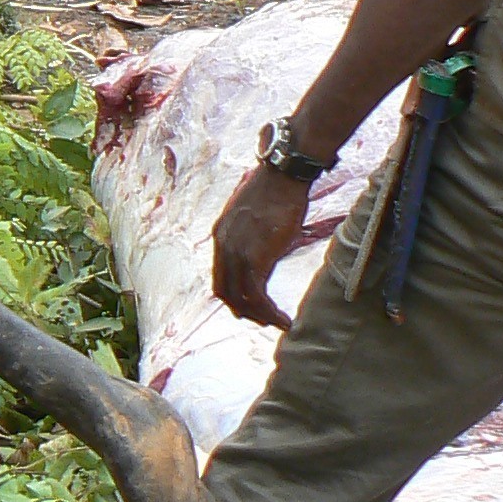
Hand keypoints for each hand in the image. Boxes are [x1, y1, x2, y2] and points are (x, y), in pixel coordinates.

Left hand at [211, 166, 312, 330]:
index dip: (233, 297)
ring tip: (277, 323)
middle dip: (244, 311)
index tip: (251, 308)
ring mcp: (236, 253)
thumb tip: (262, 259)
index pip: (220, 277)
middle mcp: (223, 246)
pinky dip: (268, 311)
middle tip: (264, 321)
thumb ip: (251, 241)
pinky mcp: (255, 257)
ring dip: (259, 316)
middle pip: (225, 291)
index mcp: (220, 236)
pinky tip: (282, 318)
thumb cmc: (275, 194)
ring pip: (240, 297)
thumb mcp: (254, 220)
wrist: (282, 177)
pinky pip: (256, 294)